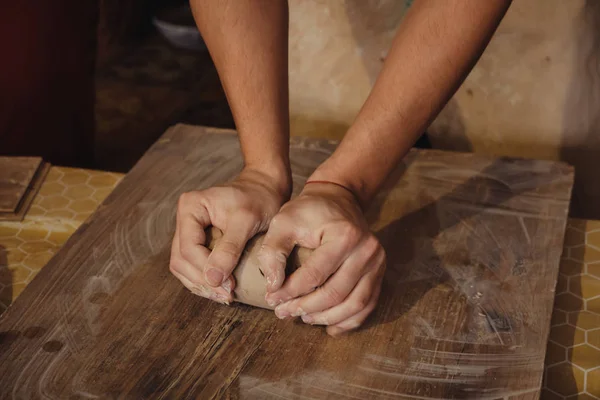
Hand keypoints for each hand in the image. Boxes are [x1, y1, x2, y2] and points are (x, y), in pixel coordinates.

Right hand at [170, 167, 289, 303]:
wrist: (267, 189)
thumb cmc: (259, 199)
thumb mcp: (246, 221)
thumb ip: (229, 249)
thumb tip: (213, 280)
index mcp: (190, 207)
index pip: (188, 248)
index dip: (205, 271)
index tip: (228, 287)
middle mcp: (185, 219)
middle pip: (181, 260)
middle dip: (202, 281)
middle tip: (226, 296)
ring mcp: (189, 231)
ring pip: (183, 266)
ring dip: (201, 285)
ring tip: (224, 296)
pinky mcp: (198, 241)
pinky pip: (193, 266)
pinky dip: (204, 280)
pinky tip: (221, 290)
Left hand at [258, 182, 385, 335]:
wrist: (337, 200)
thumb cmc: (308, 211)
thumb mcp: (284, 222)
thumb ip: (273, 251)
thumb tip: (273, 286)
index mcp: (344, 235)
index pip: (314, 275)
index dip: (290, 291)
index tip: (271, 298)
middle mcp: (367, 250)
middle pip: (335, 293)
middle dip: (306, 308)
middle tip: (283, 313)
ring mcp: (377, 262)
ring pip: (355, 304)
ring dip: (327, 318)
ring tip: (303, 318)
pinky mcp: (379, 272)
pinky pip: (367, 304)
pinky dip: (348, 320)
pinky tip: (329, 327)